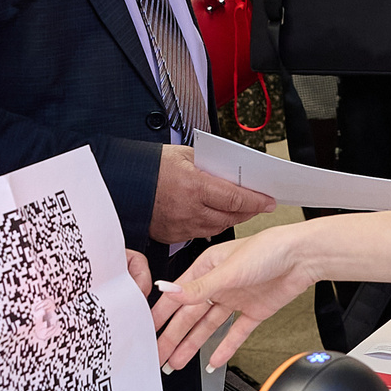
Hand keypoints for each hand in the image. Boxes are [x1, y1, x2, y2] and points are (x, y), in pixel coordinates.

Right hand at [149, 144, 272, 244]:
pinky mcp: (172, 236)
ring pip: (217, 228)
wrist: (120, 183)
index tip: (269, 200)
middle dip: (249, 211)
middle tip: (260, 205)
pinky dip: (212, 226)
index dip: (257, 200)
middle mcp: (189, 210)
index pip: (236, 198)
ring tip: (241, 211)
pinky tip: (216, 217)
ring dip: (232, 220)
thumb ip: (210, 164)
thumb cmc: (149, 166)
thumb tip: (231, 172)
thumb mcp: (184, 155)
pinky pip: (200, 234)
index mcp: (194, 186)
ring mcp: (180, 226)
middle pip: (231, 216)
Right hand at [150, 224, 315, 369]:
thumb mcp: (228, 269)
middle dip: (173, 336)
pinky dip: (225, 348)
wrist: (303, 257)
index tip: (147, 331)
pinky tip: (214, 361)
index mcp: (207, 267)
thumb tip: (169, 291)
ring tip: (178, 362)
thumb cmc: (269, 249)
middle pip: (191, 315)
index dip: (161, 314)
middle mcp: (219, 284)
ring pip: (208, 327)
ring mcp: (236, 299)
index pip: (178, 295)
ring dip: (193, 345)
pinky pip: (235, 333)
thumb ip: (198, 287)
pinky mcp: (254, 311)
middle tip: (159, 355)